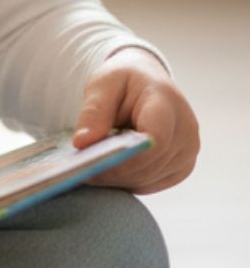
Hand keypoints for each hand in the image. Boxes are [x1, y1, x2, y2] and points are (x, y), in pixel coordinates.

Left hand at [72, 47, 199, 194]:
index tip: (91, 163)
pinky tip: (109, 171)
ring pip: (147, 178)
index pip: (155, 140)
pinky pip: (149, 184)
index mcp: (168, 104)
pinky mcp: (180, 167)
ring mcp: (187, 152)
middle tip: (81, 171)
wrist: (144, 83)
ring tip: (90, 169)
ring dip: (116, 178)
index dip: (124, 157)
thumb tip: (82, 143)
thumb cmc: (122, 82)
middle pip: (149, 164)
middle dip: (113, 171)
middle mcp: (186, 130)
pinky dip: (126, 181)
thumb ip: (93, 113)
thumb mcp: (102, 86)